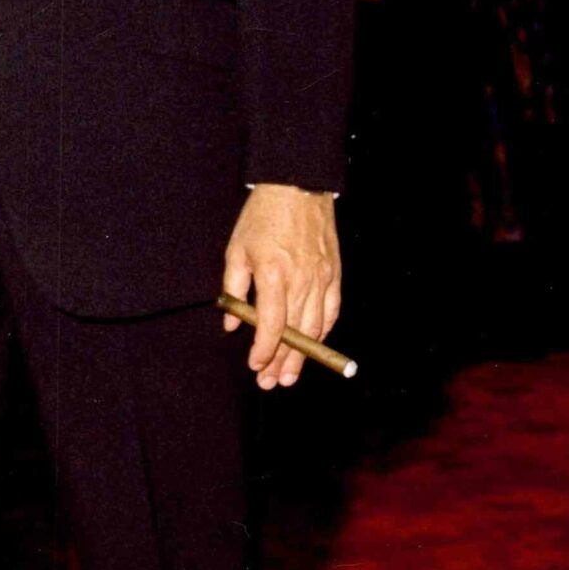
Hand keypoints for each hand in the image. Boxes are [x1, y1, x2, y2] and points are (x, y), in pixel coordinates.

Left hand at [222, 185, 340, 390]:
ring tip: (289, 376)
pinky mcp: (335, 274)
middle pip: (294, 332)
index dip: (264, 350)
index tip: (254, 365)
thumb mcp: (236, 250)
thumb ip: (233, 289)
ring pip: (314, 327)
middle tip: (270, 383)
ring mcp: (322, 278)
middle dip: (281, 362)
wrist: (297, 186)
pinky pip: (331, 311)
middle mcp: (301, 279)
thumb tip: (233, 325)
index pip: (272, 324)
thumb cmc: (262, 217)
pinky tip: (313, 347)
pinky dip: (322, 333)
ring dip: (302, 356)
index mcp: (273, 273)